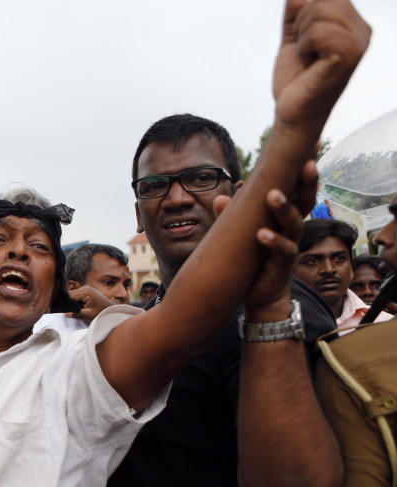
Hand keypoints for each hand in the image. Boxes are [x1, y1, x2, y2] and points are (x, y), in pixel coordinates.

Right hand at [67, 285, 113, 320]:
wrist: (111, 310)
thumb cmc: (101, 313)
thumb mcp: (88, 315)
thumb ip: (76, 314)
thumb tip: (65, 314)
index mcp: (85, 292)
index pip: (69, 296)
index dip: (66, 304)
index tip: (64, 312)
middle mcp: (85, 288)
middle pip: (70, 294)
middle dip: (68, 303)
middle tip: (70, 312)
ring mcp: (85, 288)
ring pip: (72, 294)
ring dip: (72, 302)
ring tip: (78, 309)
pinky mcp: (86, 290)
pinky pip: (76, 295)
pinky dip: (75, 301)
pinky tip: (80, 307)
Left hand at [213, 170, 309, 313]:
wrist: (261, 297)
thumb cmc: (254, 261)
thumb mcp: (241, 236)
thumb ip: (231, 217)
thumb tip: (219, 198)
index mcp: (283, 218)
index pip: (295, 190)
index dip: (302, 171)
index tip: (309, 148)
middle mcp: (291, 229)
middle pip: (304, 202)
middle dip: (307, 183)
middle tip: (306, 163)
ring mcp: (289, 246)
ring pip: (293, 224)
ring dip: (283, 208)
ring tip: (273, 195)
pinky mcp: (282, 265)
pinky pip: (281, 251)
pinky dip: (272, 241)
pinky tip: (262, 233)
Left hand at [272, 0, 369, 126]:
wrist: (292, 110)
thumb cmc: (295, 78)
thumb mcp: (293, 36)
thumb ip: (296, 12)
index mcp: (352, 24)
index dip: (304, 15)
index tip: (305, 42)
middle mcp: (362, 31)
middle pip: (323, 0)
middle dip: (302, 24)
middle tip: (305, 52)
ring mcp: (360, 41)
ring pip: (320, 11)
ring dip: (302, 36)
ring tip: (308, 57)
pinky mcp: (351, 53)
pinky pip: (319, 31)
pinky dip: (305, 46)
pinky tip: (311, 63)